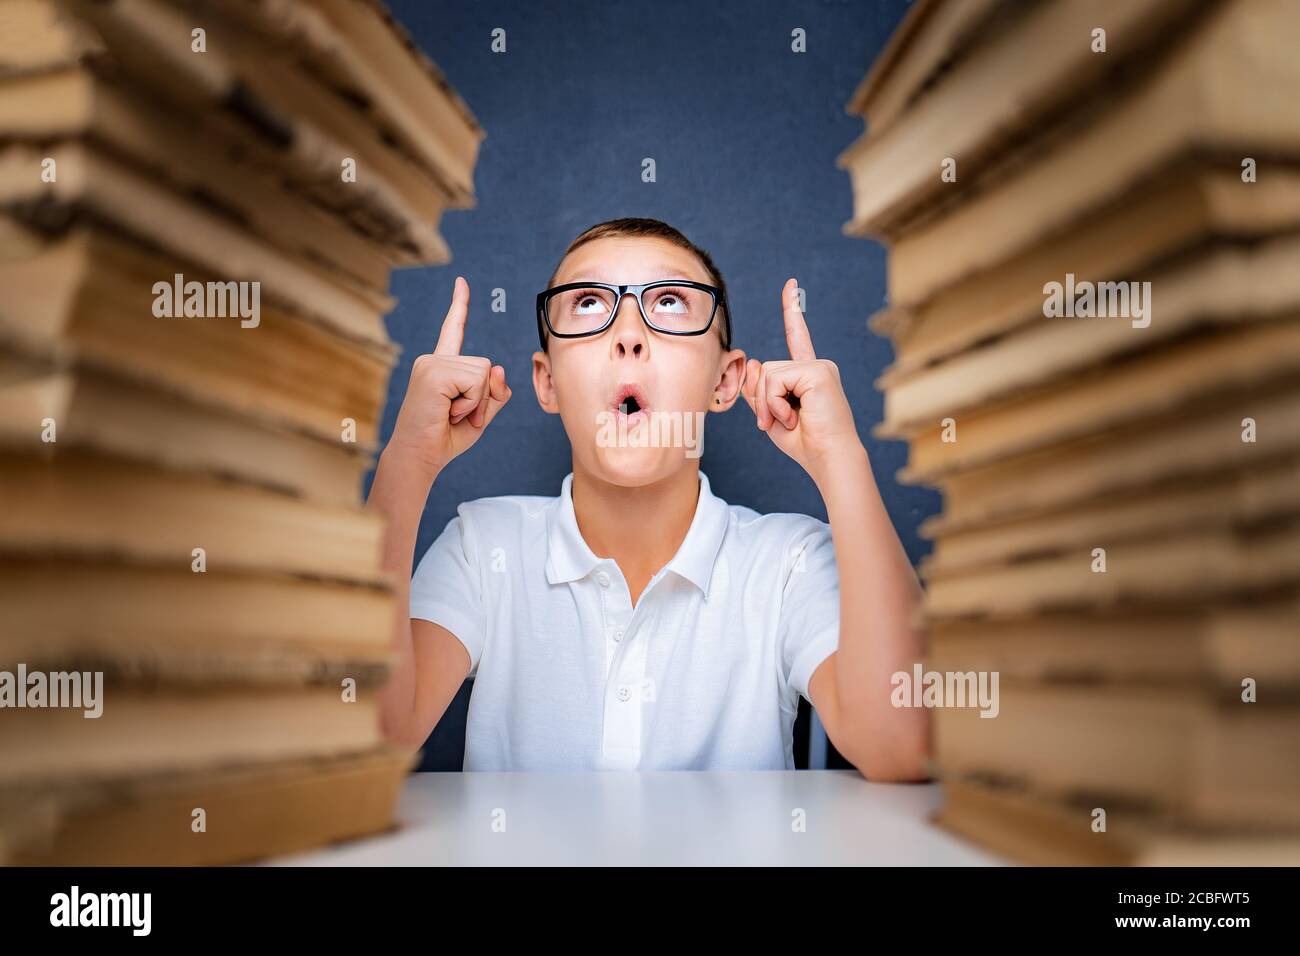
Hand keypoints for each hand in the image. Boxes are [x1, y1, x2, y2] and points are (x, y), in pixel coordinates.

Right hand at [385, 276, 511, 476]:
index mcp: (441, 366)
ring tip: (452, 414)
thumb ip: (494, 392)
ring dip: (476, 402)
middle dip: (482, 397)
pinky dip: (471, 403)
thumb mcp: (480, 413)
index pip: (453, 330)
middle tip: (458, 415)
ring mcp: (430, 364)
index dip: (459, 306)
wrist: (420, 458)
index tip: (461, 282)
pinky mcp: (433, 372)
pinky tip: (448, 412)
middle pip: (485, 365)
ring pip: (482, 373)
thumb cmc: (445, 438)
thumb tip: (497, 368)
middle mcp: (433, 359)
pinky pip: (475, 381)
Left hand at [740, 278, 862, 478]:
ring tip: (788, 421)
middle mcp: (817, 366)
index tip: (791, 285)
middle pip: (766, 367)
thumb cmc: (804, 442)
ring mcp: (819, 367)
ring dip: (768, 403)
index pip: (797, 337)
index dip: (793, 310)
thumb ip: (760, 390)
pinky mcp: (818, 372)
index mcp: (809, 374)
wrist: (828, 458)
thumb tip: (755, 361)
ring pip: (768, 373)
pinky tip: (792, 416)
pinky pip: (776, 380)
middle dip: (762, 399)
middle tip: (777, 423)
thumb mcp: (771, 414)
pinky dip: (774, 403)